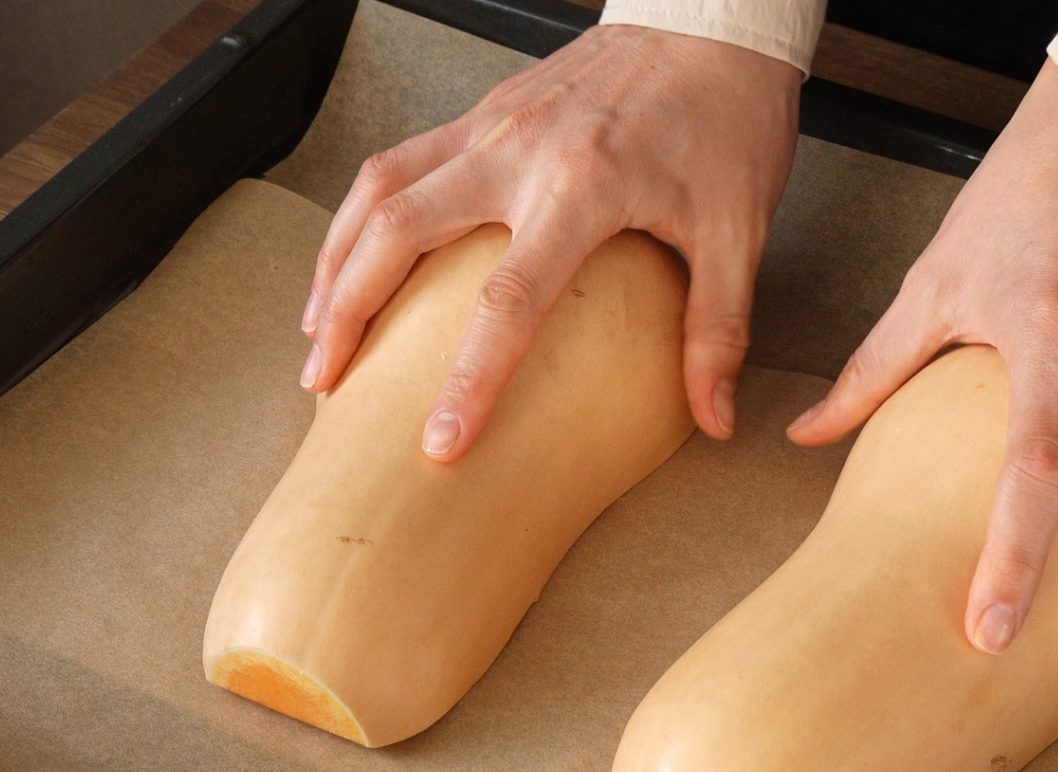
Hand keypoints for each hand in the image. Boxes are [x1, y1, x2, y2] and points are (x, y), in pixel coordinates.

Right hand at [300, 26, 800, 458]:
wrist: (711, 22)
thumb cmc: (727, 120)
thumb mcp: (739, 231)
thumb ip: (717, 330)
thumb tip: (714, 419)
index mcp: (583, 185)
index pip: (508, 301)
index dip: (469, 379)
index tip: (440, 442)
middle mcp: (517, 150)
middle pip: (397, 232)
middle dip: (350, 313)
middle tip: (325, 384)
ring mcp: (491, 123)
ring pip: (378, 188)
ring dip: (337, 262)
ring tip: (318, 333)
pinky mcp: (484, 110)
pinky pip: (399, 162)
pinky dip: (363, 216)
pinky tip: (356, 260)